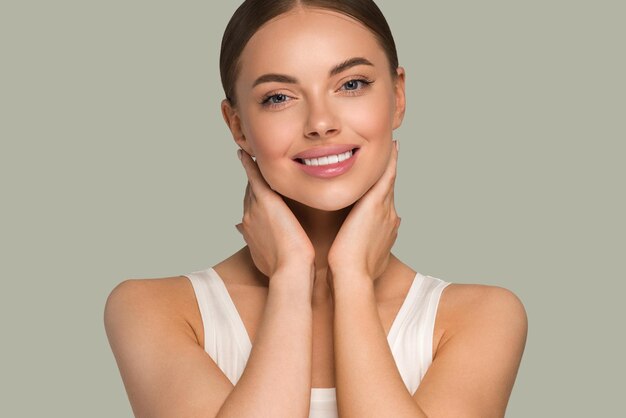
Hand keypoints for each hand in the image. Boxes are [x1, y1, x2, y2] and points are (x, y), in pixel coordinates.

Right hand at [235, 149, 314, 278]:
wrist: (290, 270)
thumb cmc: (287, 268)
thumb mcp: (266, 257)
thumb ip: (257, 244)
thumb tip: (242, 234)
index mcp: (251, 231)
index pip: (250, 209)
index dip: (252, 200)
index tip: (254, 193)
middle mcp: (248, 217)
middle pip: (249, 195)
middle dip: (251, 183)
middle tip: (252, 167)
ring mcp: (254, 208)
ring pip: (251, 184)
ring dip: (251, 171)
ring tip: (249, 156)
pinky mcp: (265, 201)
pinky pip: (254, 177)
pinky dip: (249, 165)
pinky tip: (245, 154)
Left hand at [327, 140, 400, 281]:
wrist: (353, 276)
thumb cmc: (353, 273)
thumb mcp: (365, 260)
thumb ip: (368, 249)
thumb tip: (371, 249)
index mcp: (384, 228)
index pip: (385, 204)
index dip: (385, 190)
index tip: (386, 180)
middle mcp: (389, 216)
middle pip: (390, 188)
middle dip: (391, 173)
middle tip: (394, 153)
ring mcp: (385, 209)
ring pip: (390, 180)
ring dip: (392, 163)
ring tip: (394, 146)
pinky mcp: (376, 204)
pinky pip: (386, 176)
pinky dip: (390, 162)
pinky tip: (392, 147)